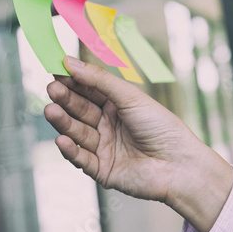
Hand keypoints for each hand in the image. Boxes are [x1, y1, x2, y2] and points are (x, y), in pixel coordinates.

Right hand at [44, 56, 232, 231]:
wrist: (181, 165)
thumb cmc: (162, 127)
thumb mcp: (130, 96)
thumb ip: (99, 80)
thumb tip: (69, 61)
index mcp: (115, 105)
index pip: (87, 90)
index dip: (71, 81)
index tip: (55, 69)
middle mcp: (106, 125)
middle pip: (79, 110)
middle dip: (65, 100)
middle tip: (52, 89)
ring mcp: (103, 148)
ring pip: (77, 133)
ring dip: (63, 122)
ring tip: (51, 111)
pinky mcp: (102, 170)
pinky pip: (82, 159)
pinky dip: (70, 150)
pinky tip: (61, 140)